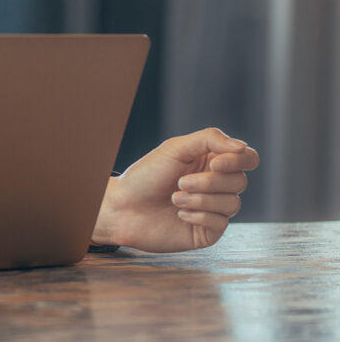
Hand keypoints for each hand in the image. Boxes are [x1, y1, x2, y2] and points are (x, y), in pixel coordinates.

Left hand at [91, 127, 258, 251]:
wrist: (123, 207)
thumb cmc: (146, 175)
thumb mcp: (175, 148)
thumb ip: (210, 140)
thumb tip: (243, 148)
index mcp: (212, 162)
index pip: (247, 158)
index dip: (238, 161)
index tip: (214, 164)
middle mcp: (217, 185)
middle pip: (240, 181)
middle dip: (209, 182)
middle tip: (180, 182)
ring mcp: (214, 209)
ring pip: (233, 203)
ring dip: (201, 199)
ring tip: (174, 198)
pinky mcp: (208, 231)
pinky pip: (221, 223)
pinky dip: (199, 216)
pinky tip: (180, 214)